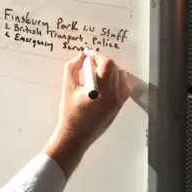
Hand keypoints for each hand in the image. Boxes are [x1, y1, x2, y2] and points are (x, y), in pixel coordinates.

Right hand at [43, 52, 130, 177]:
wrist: (75, 137)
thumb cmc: (69, 113)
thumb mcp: (67, 88)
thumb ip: (72, 68)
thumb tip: (82, 55)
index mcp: (101, 92)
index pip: (107, 65)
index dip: (97, 56)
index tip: (88, 56)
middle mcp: (113, 96)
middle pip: (115, 68)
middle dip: (102, 62)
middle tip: (90, 63)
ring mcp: (118, 102)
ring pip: (122, 76)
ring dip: (111, 70)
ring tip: (97, 73)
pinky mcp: (119, 106)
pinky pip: (124, 87)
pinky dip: (117, 80)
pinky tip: (105, 82)